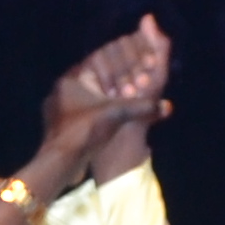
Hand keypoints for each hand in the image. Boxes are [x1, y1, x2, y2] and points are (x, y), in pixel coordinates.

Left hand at [45, 15, 175, 181]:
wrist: (59, 162)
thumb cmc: (85, 130)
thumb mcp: (117, 114)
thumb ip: (142, 107)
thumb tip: (167, 105)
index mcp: (71, 78)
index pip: (97, 62)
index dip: (118, 65)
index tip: (132, 70)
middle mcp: (61, 89)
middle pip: (92, 79)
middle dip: (112, 83)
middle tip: (130, 88)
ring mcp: (56, 108)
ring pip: (85, 97)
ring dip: (103, 100)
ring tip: (121, 104)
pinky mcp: (58, 126)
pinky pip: (80, 113)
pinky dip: (95, 114)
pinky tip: (107, 122)